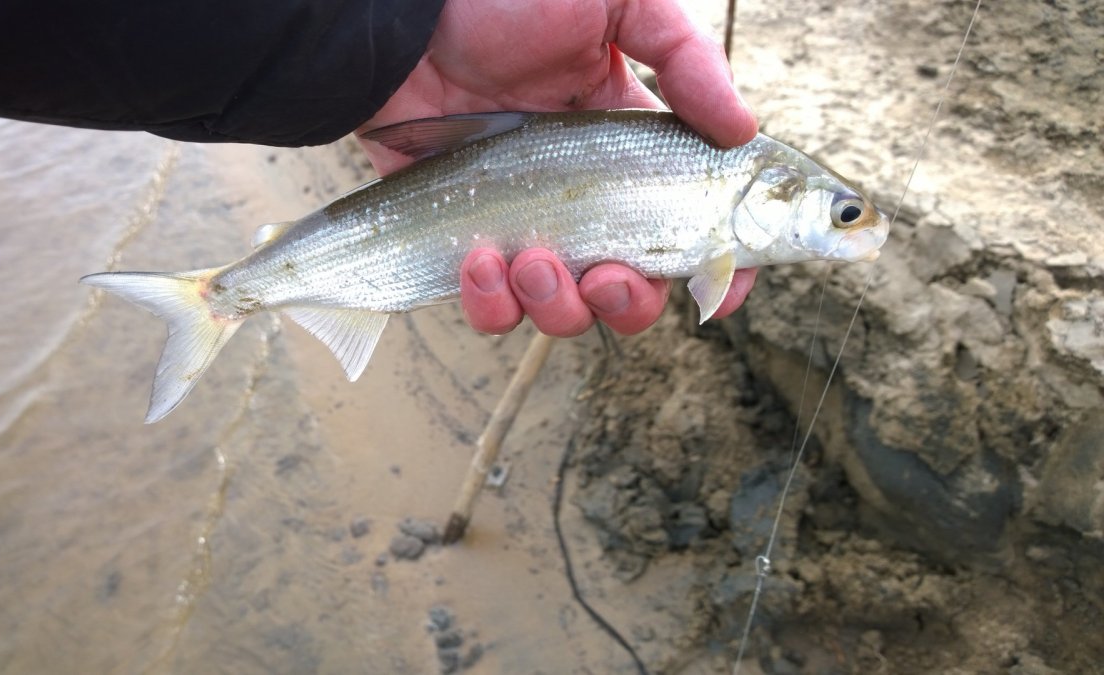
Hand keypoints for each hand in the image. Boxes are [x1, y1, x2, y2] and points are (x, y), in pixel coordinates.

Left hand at [358, 0, 758, 335]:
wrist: (401, 20)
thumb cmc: (503, 0)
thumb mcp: (616, 1)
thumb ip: (686, 60)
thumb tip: (743, 133)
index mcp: (627, 150)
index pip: (686, 224)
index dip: (714, 267)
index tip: (721, 289)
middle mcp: (580, 198)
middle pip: (629, 290)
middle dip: (628, 302)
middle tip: (608, 276)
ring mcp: (521, 224)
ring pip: (563, 310)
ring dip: (559, 306)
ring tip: (532, 260)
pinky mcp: (462, 242)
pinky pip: (490, 308)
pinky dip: (492, 304)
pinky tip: (480, 259)